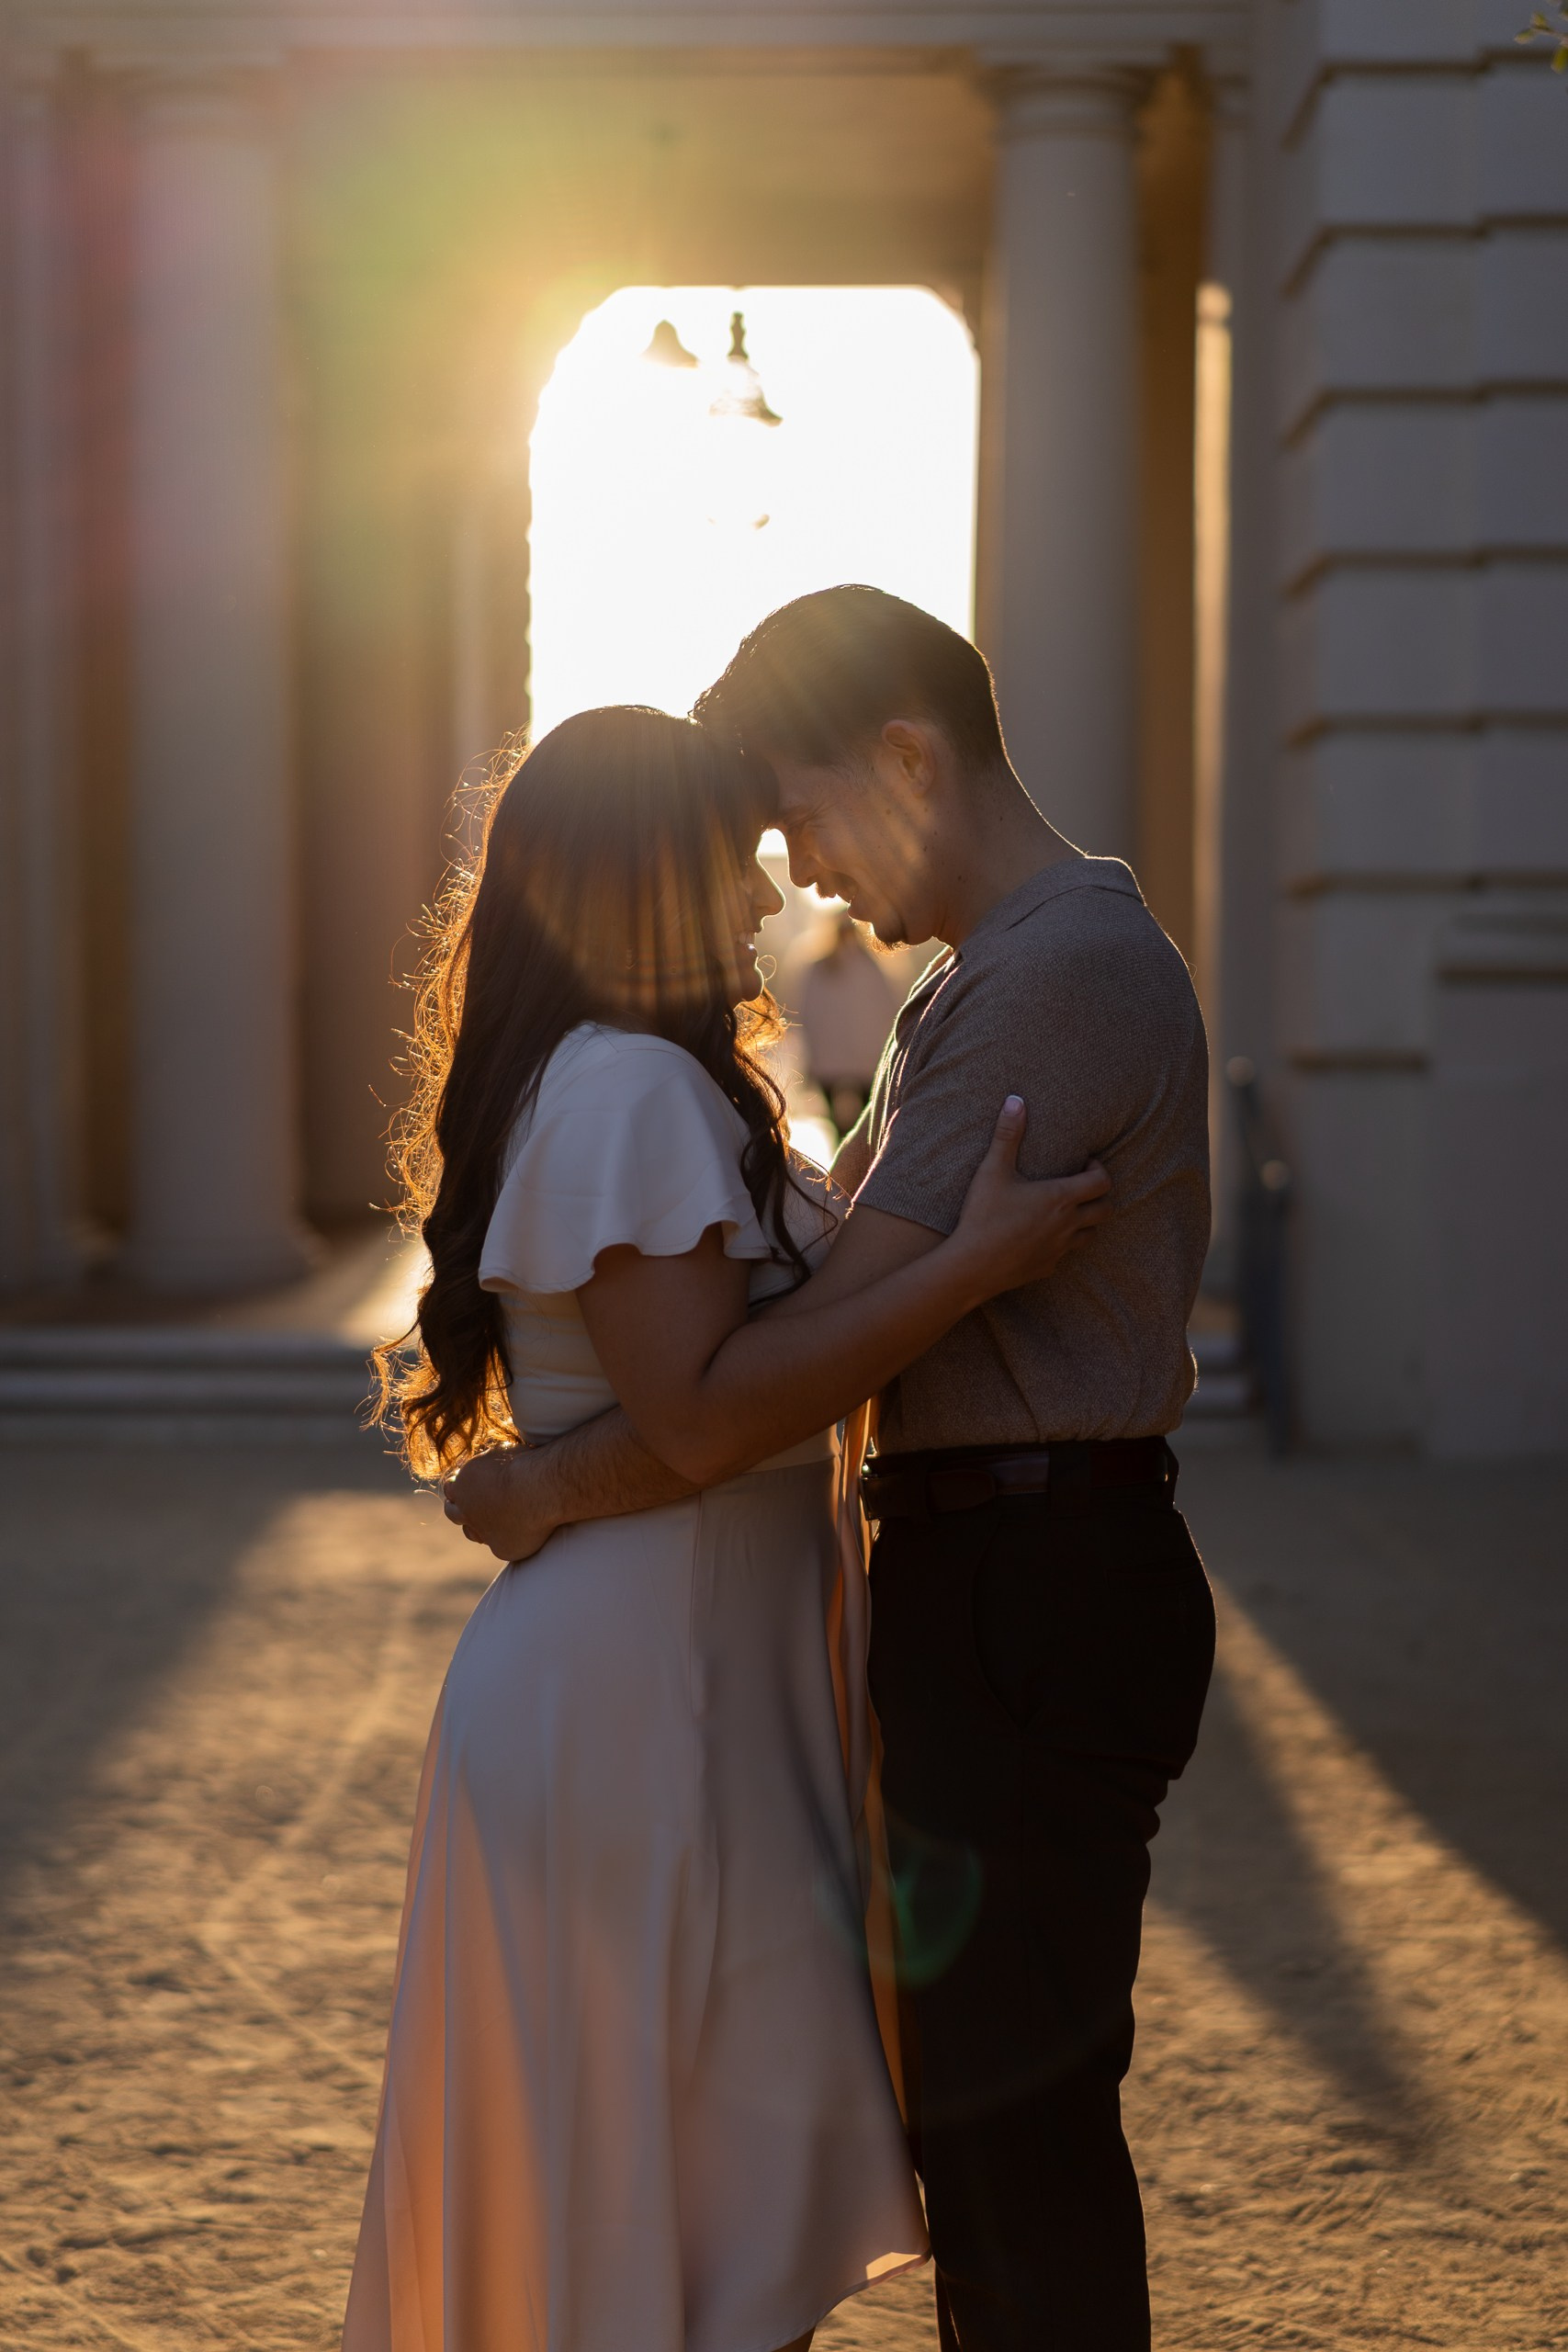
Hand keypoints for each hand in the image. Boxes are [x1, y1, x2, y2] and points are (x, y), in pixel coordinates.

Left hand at [442, 1444, 559, 1564]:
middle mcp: (466, 1511)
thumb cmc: (523, 1464)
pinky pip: (500, 1546)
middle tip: (468, 1506)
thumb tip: (490, 1465)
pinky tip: (518, 1532)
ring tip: (491, 1521)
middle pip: (453, 1513)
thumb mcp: (499, 1453)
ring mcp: (483, 1532)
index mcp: (462, 1485)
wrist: (540, 1489)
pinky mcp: (501, 1549)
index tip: (468, 1484)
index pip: (451, 1488)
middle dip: (458, 1508)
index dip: (459, 1485)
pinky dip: (506, 1539)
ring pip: (472, 1533)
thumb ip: (488, 1465)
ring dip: (477, 1527)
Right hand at [951, 1097, 1109, 1299]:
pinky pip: (1065, 1255)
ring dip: (1086, 1221)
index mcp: (1061, 1198)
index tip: (1085, 1163)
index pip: (1102, 1182)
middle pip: (1105, 1210)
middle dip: (1099, 1196)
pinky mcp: (1047, 1267)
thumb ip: (1007, 1135)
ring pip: (1091, 1235)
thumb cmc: (983, 1216)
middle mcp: (1068, 1225)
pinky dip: (1062, 1244)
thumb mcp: (993, 1170)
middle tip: (1081, 1186)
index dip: (1099, 1169)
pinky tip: (1042, 1237)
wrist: (972, 1266)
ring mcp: (1060, 1249)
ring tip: (1066, 1210)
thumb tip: (1015, 1100)